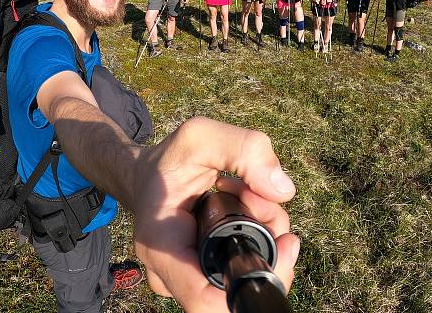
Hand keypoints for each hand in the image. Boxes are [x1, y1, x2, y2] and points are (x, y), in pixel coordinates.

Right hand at [133, 118, 299, 312]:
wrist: (146, 175)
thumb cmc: (168, 159)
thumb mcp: (200, 135)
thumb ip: (244, 149)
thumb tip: (282, 190)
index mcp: (161, 247)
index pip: (209, 299)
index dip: (257, 277)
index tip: (284, 239)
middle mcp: (170, 275)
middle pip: (237, 286)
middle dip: (268, 242)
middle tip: (259, 197)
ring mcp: (186, 280)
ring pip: (243, 275)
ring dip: (264, 233)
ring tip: (249, 193)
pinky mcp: (203, 275)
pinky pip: (241, 266)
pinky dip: (257, 235)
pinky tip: (246, 206)